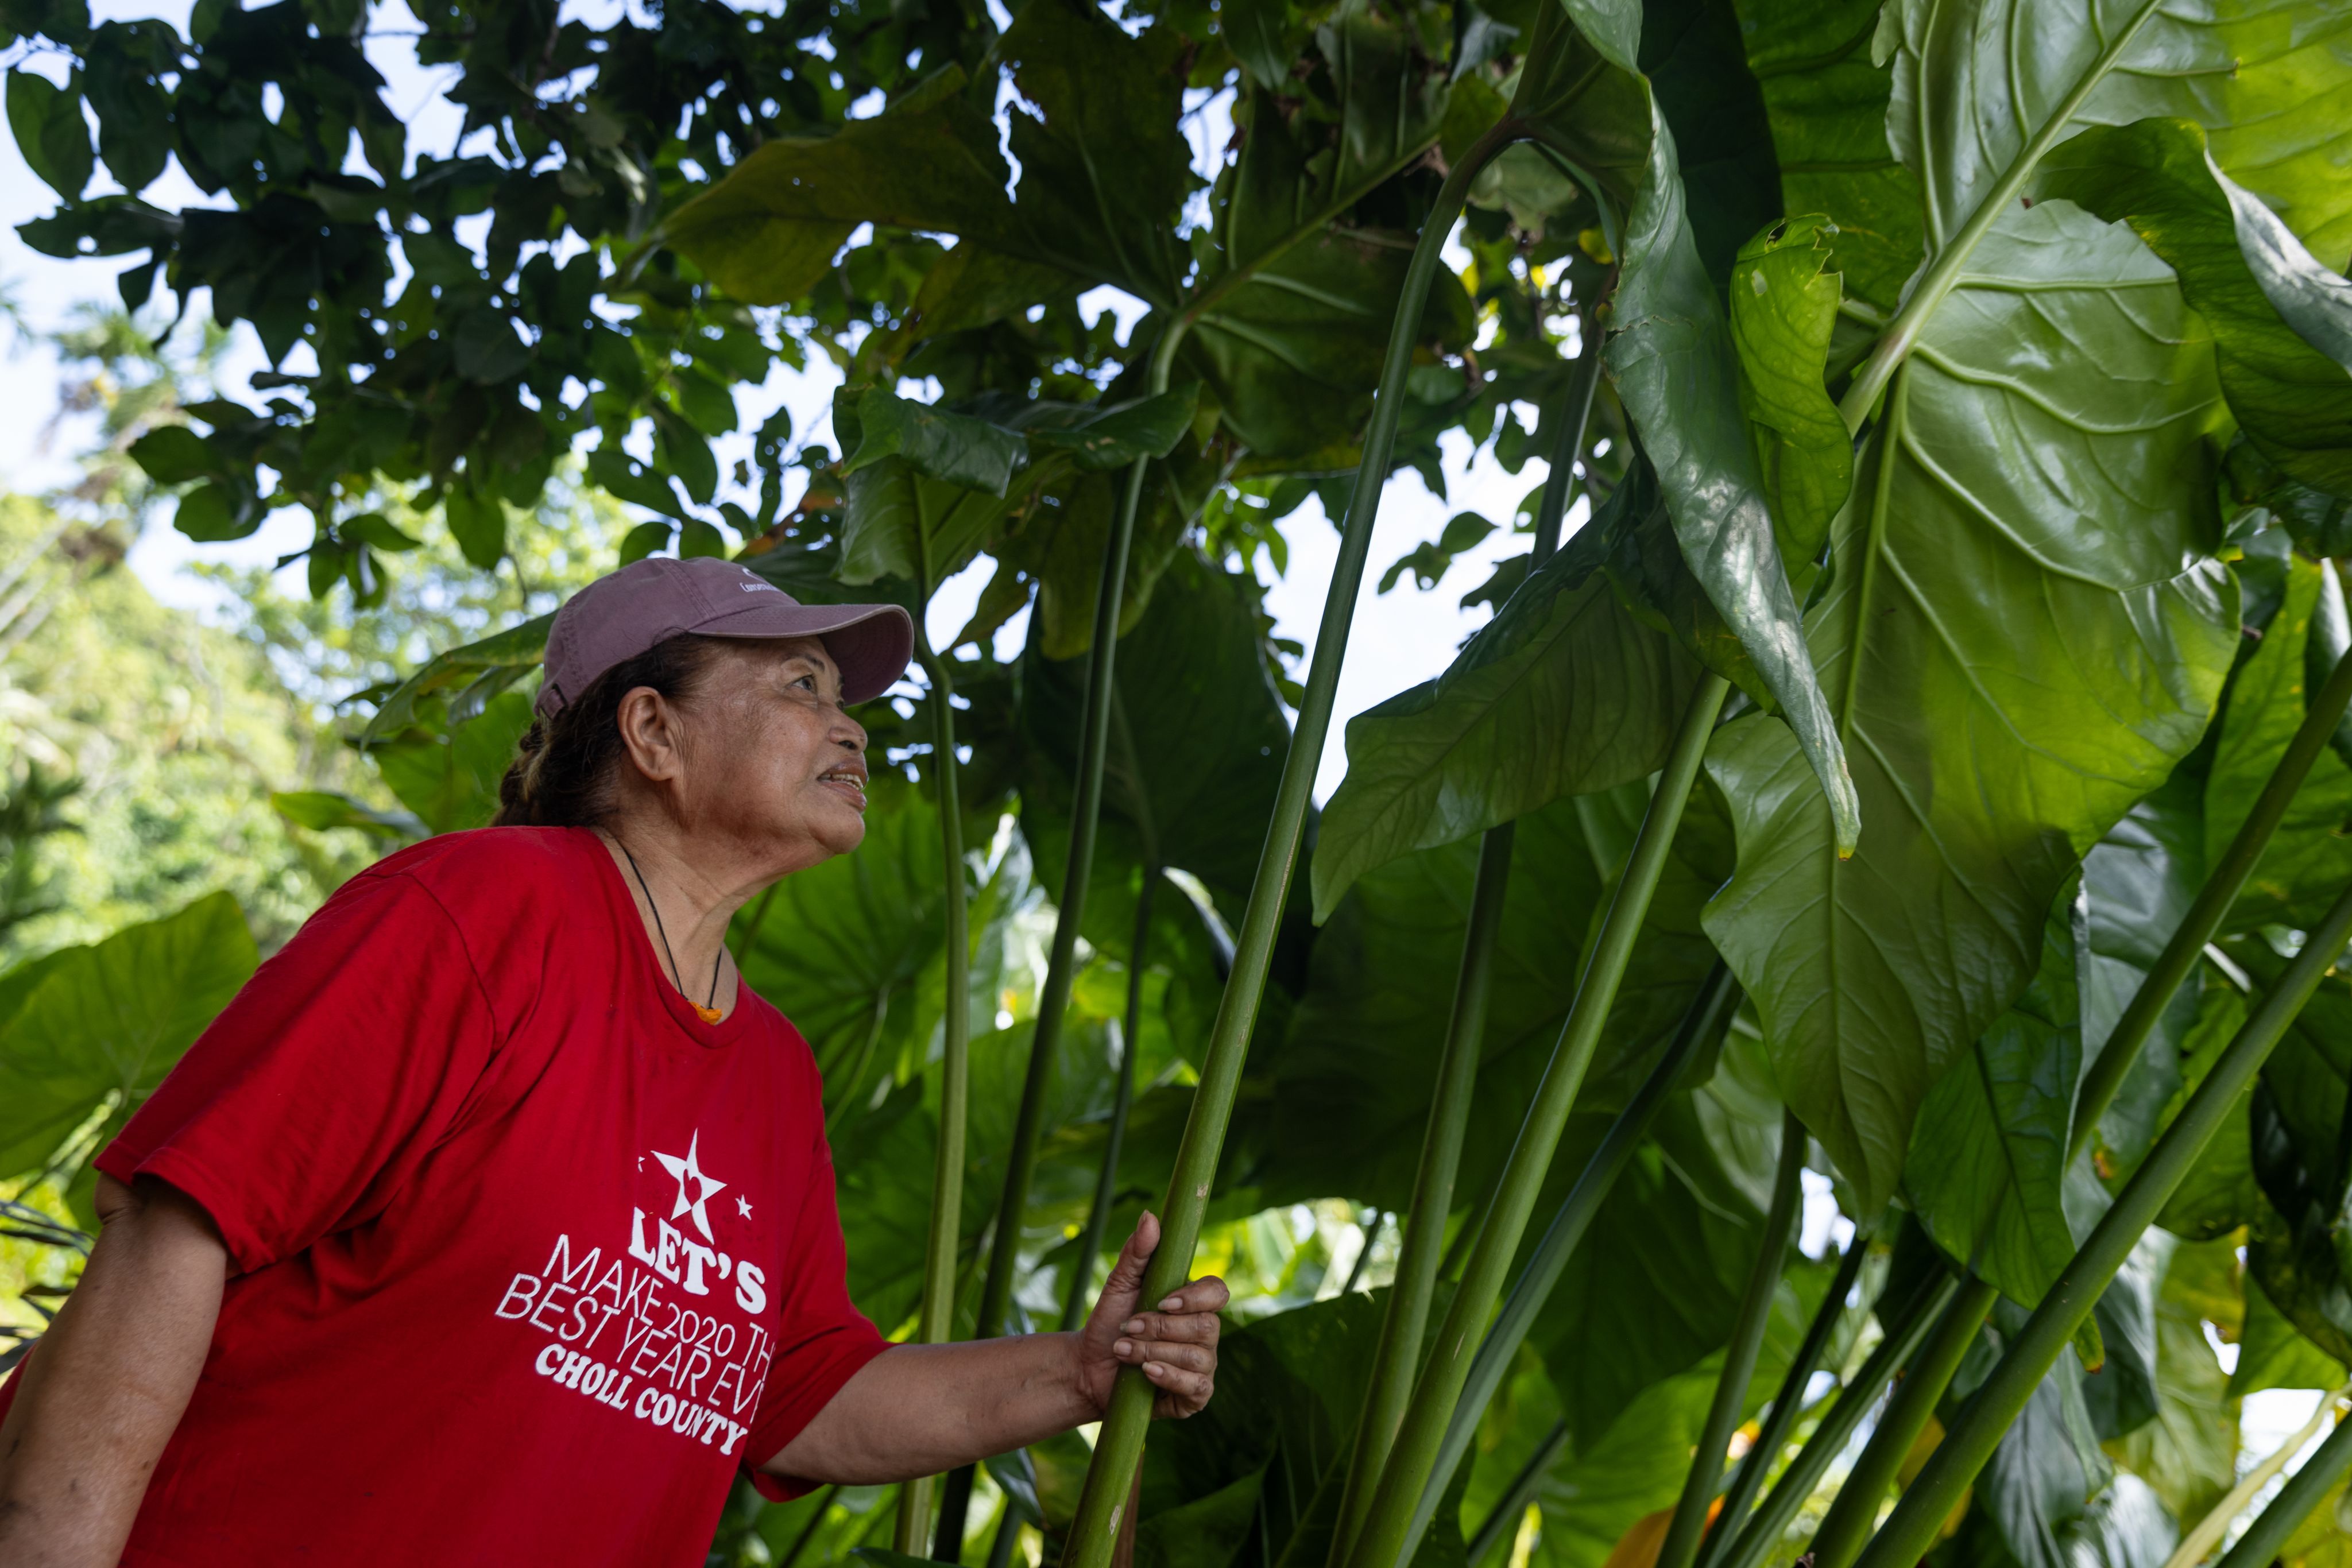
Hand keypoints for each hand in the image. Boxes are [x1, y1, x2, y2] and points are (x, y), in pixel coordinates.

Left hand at [1074, 1211, 1227, 1419]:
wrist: (1089, 1366)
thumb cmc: (1109, 1321)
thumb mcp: (1119, 1284)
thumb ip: (1137, 1252)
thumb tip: (1150, 1216)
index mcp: (1194, 1304)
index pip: (1218, 1293)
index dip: (1196, 1298)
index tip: (1163, 1301)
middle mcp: (1205, 1334)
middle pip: (1206, 1327)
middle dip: (1161, 1329)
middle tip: (1128, 1328)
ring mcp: (1203, 1366)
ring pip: (1198, 1357)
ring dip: (1154, 1351)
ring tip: (1124, 1351)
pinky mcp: (1195, 1396)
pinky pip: (1197, 1386)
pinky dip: (1169, 1376)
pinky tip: (1146, 1372)